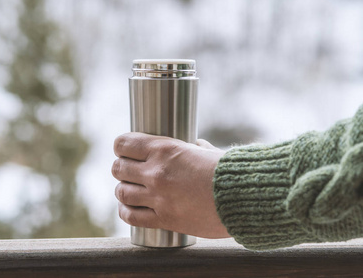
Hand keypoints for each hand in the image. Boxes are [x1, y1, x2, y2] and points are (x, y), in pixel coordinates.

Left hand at [112, 132, 229, 238]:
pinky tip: (129, 208)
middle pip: (119, 168)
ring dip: (123, 190)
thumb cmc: (230, 172)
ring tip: (129, 190)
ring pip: (121, 192)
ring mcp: (158, 197)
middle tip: (127, 171)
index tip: (123, 150)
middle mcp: (156, 172)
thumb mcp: (209, 152)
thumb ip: (197, 148)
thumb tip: (195, 144)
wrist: (243, 198)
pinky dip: (126, 212)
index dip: (121, 146)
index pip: (124, 144)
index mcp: (164, 149)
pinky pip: (132, 217)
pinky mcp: (164, 219)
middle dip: (121, 168)